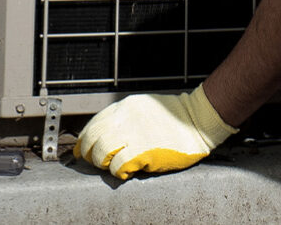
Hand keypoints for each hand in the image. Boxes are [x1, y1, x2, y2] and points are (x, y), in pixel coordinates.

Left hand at [73, 84, 237, 179]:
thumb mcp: (143, 108)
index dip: (84, 139)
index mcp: (124, 107)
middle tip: (95, 161)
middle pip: (92, 137)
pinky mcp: (145, 150)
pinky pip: (119, 164)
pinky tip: (126, 171)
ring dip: (102, 162)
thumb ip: (124, 117)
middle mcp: (126, 118)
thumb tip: (105, 135)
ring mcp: (135, 133)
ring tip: (111, 166)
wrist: (198, 121)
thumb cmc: (175, 117)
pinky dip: (118, 171)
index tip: (82, 150)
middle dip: (89, 152)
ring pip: (102, 151)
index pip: (93, 123)